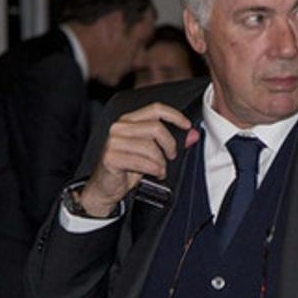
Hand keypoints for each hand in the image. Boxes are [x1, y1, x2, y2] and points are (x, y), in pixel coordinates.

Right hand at [78, 103, 200, 215]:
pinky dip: (154, 170)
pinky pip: (143, 162)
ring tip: (160, 169)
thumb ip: (171, 142)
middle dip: (170, 145)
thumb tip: (192, 135)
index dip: (174, 115)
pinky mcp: (111, 158)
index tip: (186, 125)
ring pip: (151, 147)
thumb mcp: (151, 153)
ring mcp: (114, 142)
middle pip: (156, 128)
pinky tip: (154, 174)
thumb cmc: (127, 168)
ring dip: (161, 162)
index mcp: (129, 121)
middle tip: (171, 156)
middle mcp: (119, 127)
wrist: (105, 187)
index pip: (155, 109)